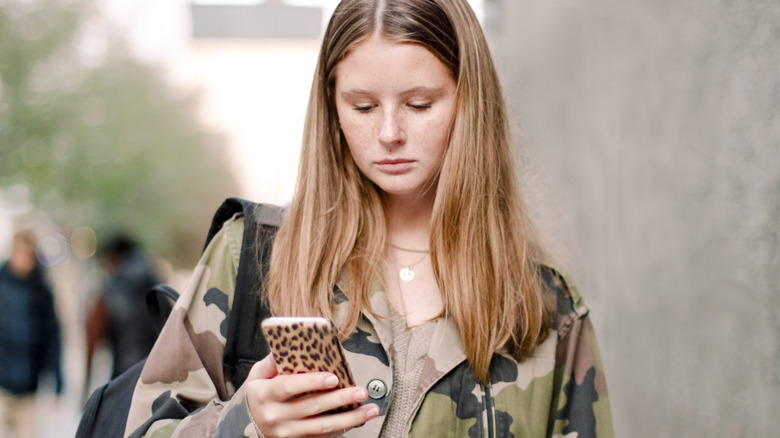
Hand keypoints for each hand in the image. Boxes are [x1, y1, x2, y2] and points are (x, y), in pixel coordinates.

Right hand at [246, 355, 379, 437]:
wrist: (252, 424)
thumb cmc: (261, 393)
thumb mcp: (258, 375)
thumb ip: (271, 362)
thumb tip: (288, 344)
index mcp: (265, 394)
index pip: (289, 386)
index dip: (312, 382)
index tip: (334, 377)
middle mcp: (276, 416)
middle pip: (312, 407)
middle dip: (340, 399)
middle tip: (361, 391)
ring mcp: (288, 432)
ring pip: (322, 427)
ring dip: (350, 418)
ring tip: (370, 409)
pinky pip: (324, 436)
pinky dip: (344, 428)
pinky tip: (360, 419)